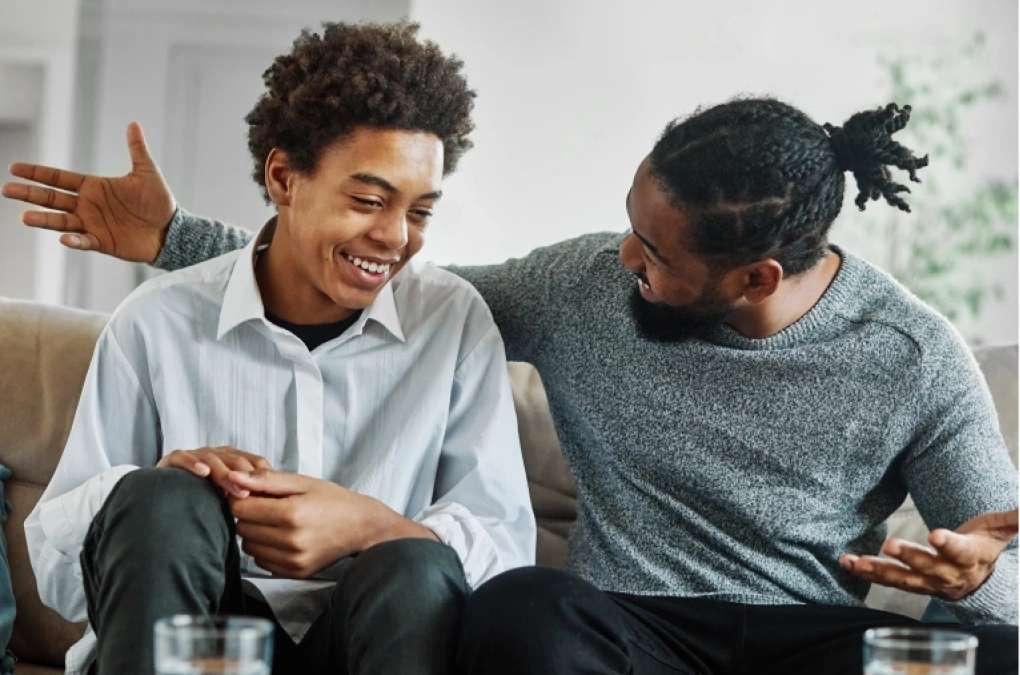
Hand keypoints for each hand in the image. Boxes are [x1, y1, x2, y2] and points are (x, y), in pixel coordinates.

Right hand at [2, 122, 174, 261]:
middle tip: (7, 189)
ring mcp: (93, 224)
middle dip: (30, 194)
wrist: (171, 230)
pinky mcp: (102, 242)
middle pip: (53, 198)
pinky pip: (84, 241)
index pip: (59, 178)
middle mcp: (87, 205)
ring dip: (44, 219)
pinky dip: (74, 240)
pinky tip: (63, 238)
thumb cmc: (158, 201)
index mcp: (94, 187)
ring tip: (24, 217)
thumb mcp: (147, 172)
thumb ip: (137, 149)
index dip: (38, 173)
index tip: (14, 168)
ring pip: (61, 221)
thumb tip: (134, 124)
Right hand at [156, 447, 272, 497]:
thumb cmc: (205, 504)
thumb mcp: (231, 504)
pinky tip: (203, 472)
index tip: (269, 495)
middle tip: (251, 495)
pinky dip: (193, 463)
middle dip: (246, 477)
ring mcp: (195, 456)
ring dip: (225, 473)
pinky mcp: (172, 460)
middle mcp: (217, 455)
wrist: (165, 502)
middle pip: (236, 461)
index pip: (255, 463)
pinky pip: (182, 456)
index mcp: (234, 462)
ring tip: (234, 490)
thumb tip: (273, 515)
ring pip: (213, 458)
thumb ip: (248, 502)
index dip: (263, 477)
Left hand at [228, 470, 437, 578]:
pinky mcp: (295, 573)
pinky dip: (266, 549)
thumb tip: (233, 478)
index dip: (242, 498)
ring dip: (255, 534)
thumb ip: (266, 480)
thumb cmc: (333, 500)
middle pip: (242, 528)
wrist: (362, 527)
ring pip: (249, 547)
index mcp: (292, 513)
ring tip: (277, 522)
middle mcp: (291, 540)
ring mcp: (293, 560)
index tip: (255, 493)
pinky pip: (261, 562)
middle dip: (249, 515)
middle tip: (269, 507)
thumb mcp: (303, 482)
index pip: (240, 508)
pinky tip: (283, 538)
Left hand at [840, 507, 1019, 600]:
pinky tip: (847, 562)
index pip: (960, 551)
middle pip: (928, 568)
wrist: (976, 580)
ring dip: (879, 571)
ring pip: (903, 579)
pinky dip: (866, 572)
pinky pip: (886, 580)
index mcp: (970, 557)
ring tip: (857, 562)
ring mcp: (926, 582)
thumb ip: (1014, 518)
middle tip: (890, 546)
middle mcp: (947, 573)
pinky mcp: (908, 583)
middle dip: (909, 558)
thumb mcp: (999, 530)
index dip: (949, 545)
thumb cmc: (983, 546)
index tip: (936, 535)